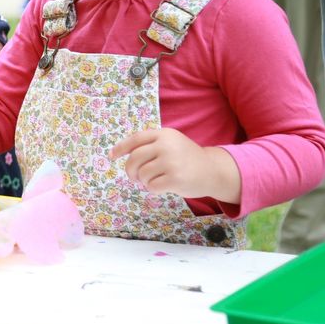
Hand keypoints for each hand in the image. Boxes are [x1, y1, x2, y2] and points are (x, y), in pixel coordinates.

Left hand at [109, 128, 237, 200]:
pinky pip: (152, 186)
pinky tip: (162, 186)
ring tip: (155, 180)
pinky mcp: (175, 179)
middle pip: (135, 158)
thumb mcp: (171, 143)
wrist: (212, 171)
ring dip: (144, 181)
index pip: (136, 139)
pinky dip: (153, 189)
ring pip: (142, 174)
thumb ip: (152, 144)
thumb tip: (124, 154)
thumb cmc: (187, 158)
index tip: (112, 156)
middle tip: (134, 177)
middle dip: (130, 170)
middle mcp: (167, 146)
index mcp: (164, 134)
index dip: (121, 148)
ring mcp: (171, 162)